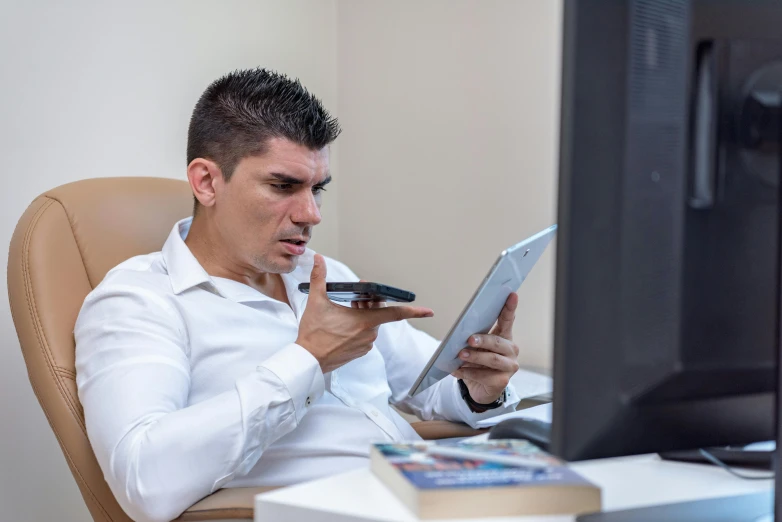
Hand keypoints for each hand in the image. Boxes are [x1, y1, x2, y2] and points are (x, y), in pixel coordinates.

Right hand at [297, 255, 433, 372]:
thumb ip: (319, 278)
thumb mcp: (316, 302)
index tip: (428, 311)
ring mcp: (365, 344)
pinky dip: (359, 327)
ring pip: (371, 324)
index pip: (396, 313)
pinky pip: (365, 335)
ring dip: (363, 316)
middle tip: (354, 299)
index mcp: (365, 321)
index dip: (414, 311)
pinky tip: (344, 325)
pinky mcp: (360, 352)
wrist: (307, 360)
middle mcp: (369, 334)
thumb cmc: (313, 333)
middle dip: (369, 304)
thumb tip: (319, 260)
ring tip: (346, 311)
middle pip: (378, 314)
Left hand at [451, 293, 519, 403]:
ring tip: (460, 355)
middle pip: (497, 342)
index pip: (507, 320)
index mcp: (504, 337)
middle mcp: (510, 350)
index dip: (509, 307)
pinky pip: (484, 375)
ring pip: (492, 359)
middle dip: (482, 340)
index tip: (511, 294)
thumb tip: (461, 333)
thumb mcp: (474, 348)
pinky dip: (468, 372)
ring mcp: (509, 366)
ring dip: (474, 357)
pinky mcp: (503, 381)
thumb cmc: (477, 363)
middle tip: (469, 340)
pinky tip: (457, 370)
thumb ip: (472, 338)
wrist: (479, 389)